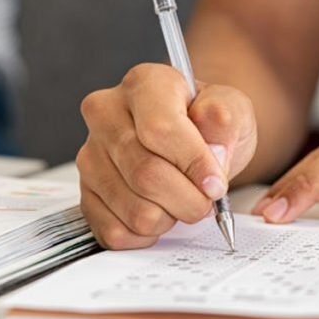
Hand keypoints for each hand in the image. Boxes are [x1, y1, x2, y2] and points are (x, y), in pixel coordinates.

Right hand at [77, 63, 256, 248]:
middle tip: (206, 199)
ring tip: (180, 199)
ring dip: (170, 217)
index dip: (193, 164)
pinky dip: (147, 234)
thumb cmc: (208, 126)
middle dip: (188, 199)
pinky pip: (116, 231)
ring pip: (134, 210)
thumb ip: (226, 119)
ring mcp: (91, 156)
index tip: (216, 184)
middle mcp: (106, 115)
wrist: (192, 144)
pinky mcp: (85, 193)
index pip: (159, 129)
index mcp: (144, 84)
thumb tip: (212, 141)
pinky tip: (159, 211)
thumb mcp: (233, 112)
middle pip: (146, 174)